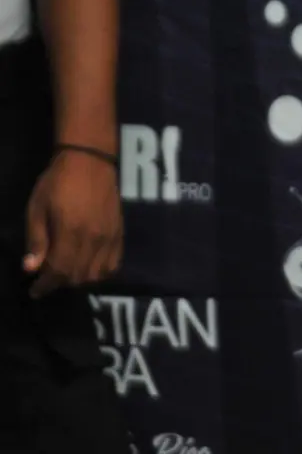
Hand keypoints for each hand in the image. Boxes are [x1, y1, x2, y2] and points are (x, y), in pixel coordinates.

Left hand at [23, 148, 121, 298]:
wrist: (90, 162)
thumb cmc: (57, 182)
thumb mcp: (37, 208)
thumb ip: (36, 240)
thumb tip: (30, 268)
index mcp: (71, 231)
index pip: (60, 270)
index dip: (46, 285)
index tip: (34, 291)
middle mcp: (94, 239)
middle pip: (79, 276)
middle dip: (60, 283)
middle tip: (47, 278)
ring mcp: (110, 238)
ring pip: (97, 274)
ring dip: (80, 279)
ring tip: (66, 273)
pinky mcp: (119, 235)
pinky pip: (113, 265)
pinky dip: (100, 273)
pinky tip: (88, 267)